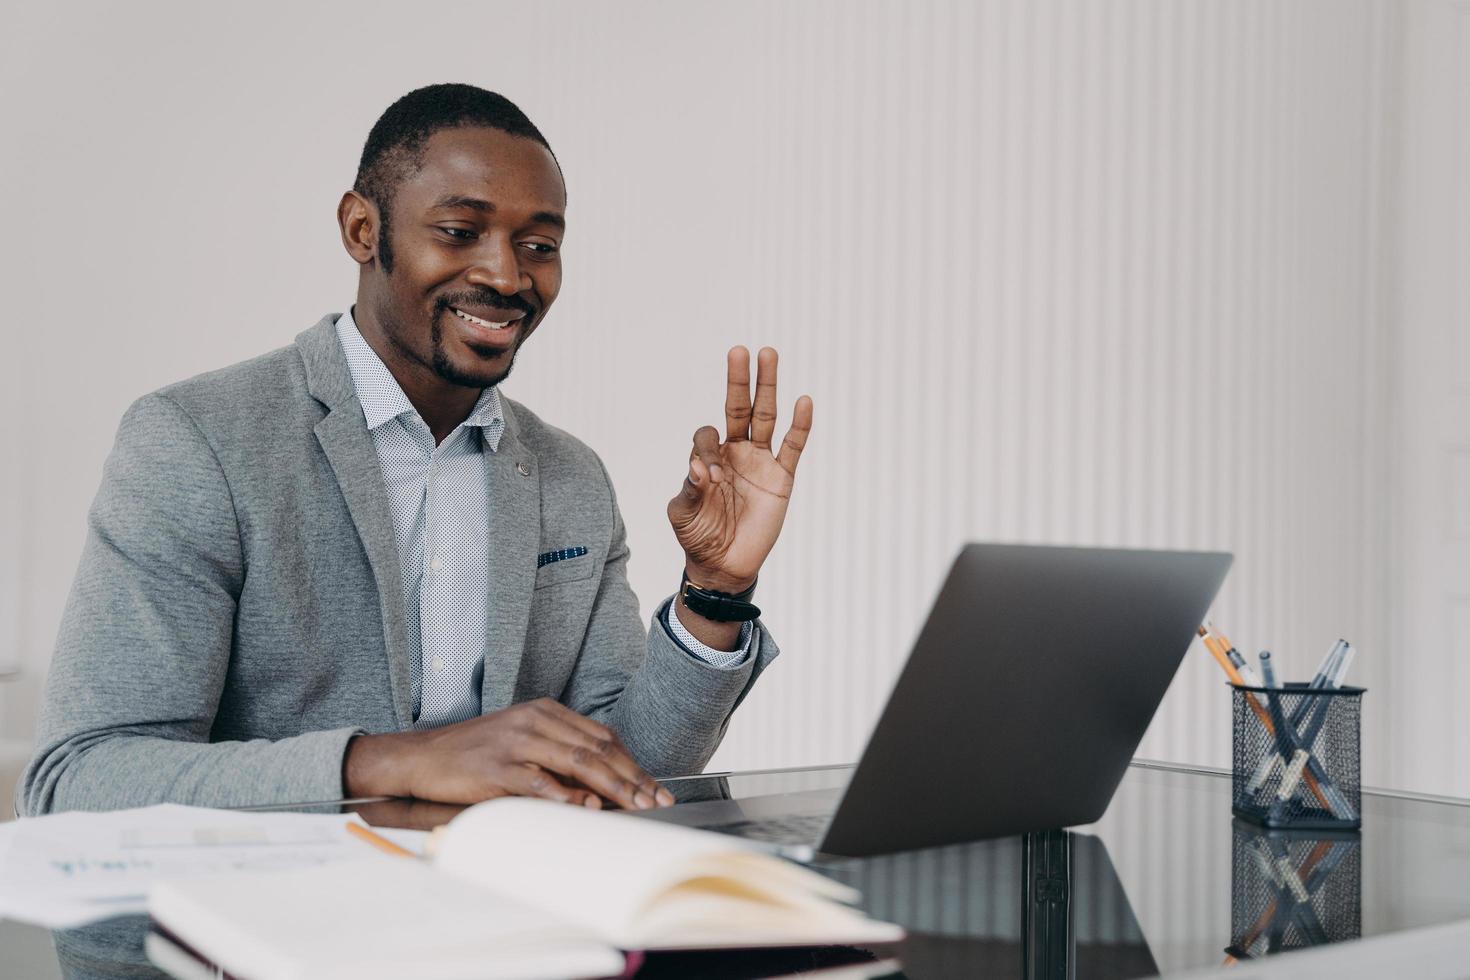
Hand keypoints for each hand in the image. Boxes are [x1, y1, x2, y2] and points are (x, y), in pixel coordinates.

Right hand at [342, 698, 674, 809]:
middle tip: (656, 800)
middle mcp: (535, 721)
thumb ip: (559, 759)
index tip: (654, 786)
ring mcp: (517, 742)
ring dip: (612, 786)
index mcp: (545, 712)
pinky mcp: (498, 767)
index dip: (632, 762)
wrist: (423, 757)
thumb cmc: (475, 755)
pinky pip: (540, 781)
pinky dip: (566, 795)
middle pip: (596, 748)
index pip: (602, 737)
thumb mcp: (522, 745)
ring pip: (577, 761)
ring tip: (635, 806)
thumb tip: (600, 790)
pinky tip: (586, 807)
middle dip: (632, 777)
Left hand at [668, 347, 812, 591]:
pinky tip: (804, 401)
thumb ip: (689, 490)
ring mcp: (760, 462)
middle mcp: (736, 452)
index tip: (708, 479)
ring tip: (768, 354)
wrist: (724, 566)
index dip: (706, 451)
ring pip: (766, 417)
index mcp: (709, 456)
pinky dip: (800, 425)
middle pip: (739, 407)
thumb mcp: (683, 514)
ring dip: (767, 387)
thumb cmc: (699, 536)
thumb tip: (701, 468)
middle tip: (741, 351)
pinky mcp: (781, 478)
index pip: (708, 434)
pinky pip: (793, 447)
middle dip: (739, 380)